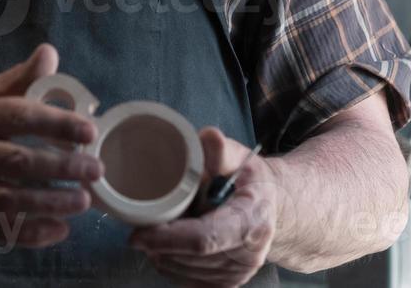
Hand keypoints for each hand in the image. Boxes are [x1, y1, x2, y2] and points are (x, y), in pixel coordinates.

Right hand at [0, 44, 102, 247]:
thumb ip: (16, 79)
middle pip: (17, 162)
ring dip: (49, 203)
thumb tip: (50, 54)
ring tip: (83, 202)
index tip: (89, 131)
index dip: (56, 124)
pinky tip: (59, 231)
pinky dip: (30, 234)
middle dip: (60, 167)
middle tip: (95, 170)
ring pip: (9, 200)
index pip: (19, 117)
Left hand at [129, 128, 277, 286]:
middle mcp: (248, 255)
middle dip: (158, 243)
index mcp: (252, 222)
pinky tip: (170, 242)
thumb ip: (221, 150)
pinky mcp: (226, 285)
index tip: (138, 233)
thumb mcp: (240, 158)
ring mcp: (238, 275)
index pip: (203, 239)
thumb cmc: (251, 182)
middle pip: (188, 257)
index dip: (167, 238)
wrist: (272, 209)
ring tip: (162, 225)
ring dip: (161, 252)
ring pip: (182, 270)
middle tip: (144, 219)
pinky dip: (169, 261)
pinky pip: (184, 279)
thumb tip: (210, 136)